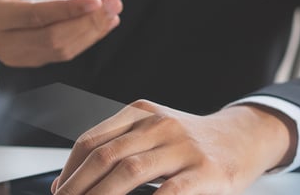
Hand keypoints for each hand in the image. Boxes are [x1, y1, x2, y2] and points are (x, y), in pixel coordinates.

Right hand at [0, 0, 121, 72]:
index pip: (34, 15)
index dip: (66, 9)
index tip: (96, 0)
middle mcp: (0, 42)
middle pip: (52, 38)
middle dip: (87, 22)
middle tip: (113, 2)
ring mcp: (16, 56)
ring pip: (61, 50)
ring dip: (92, 31)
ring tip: (113, 11)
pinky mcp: (31, 61)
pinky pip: (63, 53)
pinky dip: (87, 38)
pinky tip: (104, 23)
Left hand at [51, 100, 293, 194]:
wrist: (241, 138)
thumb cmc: (188, 143)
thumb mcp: (153, 132)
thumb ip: (117, 148)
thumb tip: (67, 183)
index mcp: (140, 112)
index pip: (91, 140)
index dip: (68, 171)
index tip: (59, 192)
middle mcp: (159, 123)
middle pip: (104, 155)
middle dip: (77, 187)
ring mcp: (183, 145)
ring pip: (129, 171)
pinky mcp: (205, 170)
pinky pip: (169, 192)